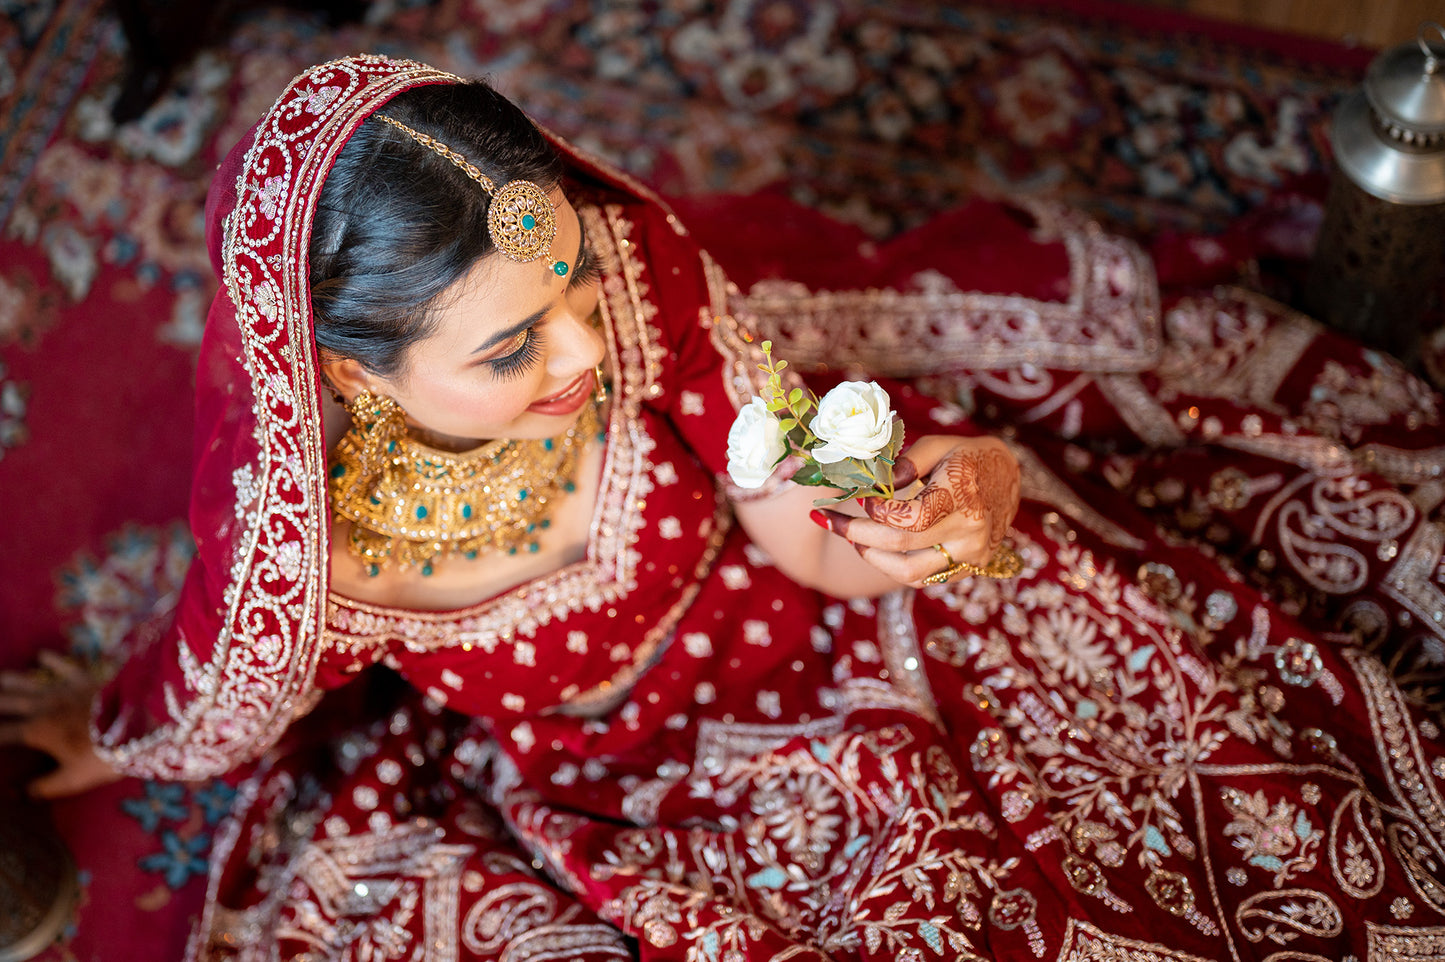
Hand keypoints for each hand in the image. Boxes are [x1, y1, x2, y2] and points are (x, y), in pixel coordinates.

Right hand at [0, 651, 120, 797]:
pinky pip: (64, 666)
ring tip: (0, 678)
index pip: (3, 733)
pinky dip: (52, 660)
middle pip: (10, 702)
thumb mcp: (72, 779)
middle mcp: (44, 706)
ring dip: (12, 681)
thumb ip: (43, 787)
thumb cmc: (103, 756)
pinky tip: (42, 655)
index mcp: (37, 731)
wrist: (139, 723)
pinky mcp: (85, 679)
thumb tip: (18, 794)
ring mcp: (64, 689)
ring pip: (30, 682)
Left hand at [812, 435, 1020, 587]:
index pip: (907, 518)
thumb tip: (874, 484)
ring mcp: (972, 555)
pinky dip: (894, 566)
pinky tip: (876, 548)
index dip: (874, 511)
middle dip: (856, 534)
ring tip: (851, 537)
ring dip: (872, 557)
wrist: (1008, 477)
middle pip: (900, 547)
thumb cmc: (967, 456)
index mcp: (962, 497)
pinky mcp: (969, 568)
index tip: (856, 497)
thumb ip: (905, 463)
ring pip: (909, 574)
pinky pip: (923, 578)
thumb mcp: (938, 446)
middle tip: (828, 519)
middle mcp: (970, 532)